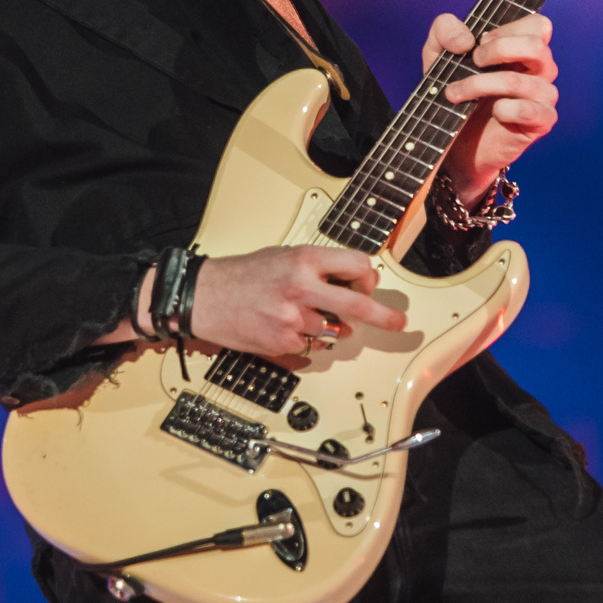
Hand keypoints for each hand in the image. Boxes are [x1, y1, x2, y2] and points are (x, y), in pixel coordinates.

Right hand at [187, 245, 405, 357]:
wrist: (204, 296)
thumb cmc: (241, 275)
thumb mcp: (282, 256)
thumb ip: (317, 267)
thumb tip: (351, 281)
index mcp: (304, 259)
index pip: (358, 265)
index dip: (368, 278)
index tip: (370, 286)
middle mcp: (302, 287)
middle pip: (358, 306)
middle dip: (383, 317)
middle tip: (398, 324)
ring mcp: (293, 318)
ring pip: (333, 331)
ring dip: (327, 328)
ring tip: (299, 316)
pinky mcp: (284, 342)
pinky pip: (309, 347)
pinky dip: (302, 341)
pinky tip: (280, 327)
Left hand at [424, 11, 557, 201]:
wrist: (455, 143)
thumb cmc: (456, 93)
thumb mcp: (438, 55)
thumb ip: (444, 30)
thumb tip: (466, 40)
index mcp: (524, 49)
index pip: (538, 25)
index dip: (507, 29)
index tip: (479, 42)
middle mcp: (540, 70)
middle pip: (536, 46)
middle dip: (498, 49)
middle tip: (473, 61)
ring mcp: (543, 96)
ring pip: (522, 80)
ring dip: (481, 84)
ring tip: (455, 94)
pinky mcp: (540, 122)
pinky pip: (528, 109)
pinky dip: (504, 109)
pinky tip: (493, 112)